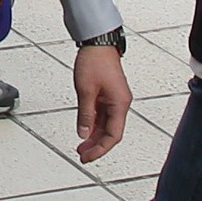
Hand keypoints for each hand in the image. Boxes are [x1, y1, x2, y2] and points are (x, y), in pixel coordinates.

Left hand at [70, 41, 130, 162]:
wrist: (98, 43)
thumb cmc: (95, 61)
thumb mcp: (85, 90)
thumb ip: (85, 114)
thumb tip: (83, 133)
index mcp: (119, 104)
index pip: (113, 135)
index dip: (101, 149)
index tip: (88, 157)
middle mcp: (120, 104)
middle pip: (110, 133)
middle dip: (96, 146)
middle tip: (82, 155)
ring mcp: (114, 100)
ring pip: (105, 125)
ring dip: (94, 137)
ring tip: (81, 147)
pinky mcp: (108, 96)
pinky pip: (102, 116)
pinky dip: (93, 125)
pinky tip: (84, 132)